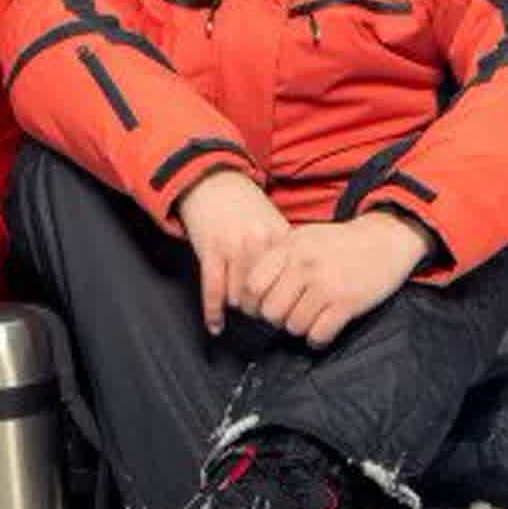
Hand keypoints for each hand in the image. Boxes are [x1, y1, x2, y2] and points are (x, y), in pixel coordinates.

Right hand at [175, 171, 290, 334]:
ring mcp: (233, 246)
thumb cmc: (245, 207)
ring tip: (240, 309)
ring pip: (239, 297)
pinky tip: (216, 326)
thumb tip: (298, 289)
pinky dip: (213, 313)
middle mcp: (259, 242)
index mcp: (279, 236)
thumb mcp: (273, 223)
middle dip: (262, 308)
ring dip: (238, 307)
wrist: (212, 182)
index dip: (288, 300)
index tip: (286, 310)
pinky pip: (213, 292)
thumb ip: (285, 252)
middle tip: (261, 313)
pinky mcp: (210, 250)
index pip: (289, 282)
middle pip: (265, 294)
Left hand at [235, 213, 431, 349]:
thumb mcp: (304, 238)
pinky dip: (318, 338)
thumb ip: (277, 257)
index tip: (263, 306)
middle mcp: (305, 265)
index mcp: (290, 247)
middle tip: (289, 314)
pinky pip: (318, 335)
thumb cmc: (339, 243)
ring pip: (293, 326)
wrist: (386, 238)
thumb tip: (248, 291)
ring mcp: (326, 285)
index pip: (252, 286)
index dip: (253, 303)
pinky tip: (324, 328)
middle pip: (270, 312)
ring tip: (310, 318)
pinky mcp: (347, 303)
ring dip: (300, 328)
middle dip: (277, 319)